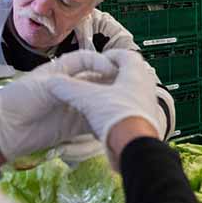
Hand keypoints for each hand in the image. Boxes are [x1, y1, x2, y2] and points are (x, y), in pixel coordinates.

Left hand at [0, 50, 116, 163]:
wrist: (4, 131)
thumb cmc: (19, 100)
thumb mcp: (43, 84)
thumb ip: (69, 82)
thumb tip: (91, 85)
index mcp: (61, 70)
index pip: (86, 60)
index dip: (100, 62)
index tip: (114, 69)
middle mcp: (70, 87)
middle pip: (96, 80)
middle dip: (112, 81)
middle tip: (128, 86)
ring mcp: (73, 106)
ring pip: (98, 101)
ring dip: (110, 102)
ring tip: (126, 104)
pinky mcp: (73, 126)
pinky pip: (94, 121)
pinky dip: (104, 121)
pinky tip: (115, 121)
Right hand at [47, 49, 164, 148]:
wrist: (134, 147)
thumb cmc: (117, 119)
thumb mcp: (87, 99)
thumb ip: (70, 88)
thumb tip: (53, 82)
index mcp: (135, 74)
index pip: (127, 55)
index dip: (112, 55)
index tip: (102, 59)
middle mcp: (146, 87)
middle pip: (131, 74)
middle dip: (114, 74)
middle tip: (101, 77)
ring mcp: (148, 105)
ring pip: (132, 92)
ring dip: (117, 93)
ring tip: (101, 98)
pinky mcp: (147, 121)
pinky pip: (133, 109)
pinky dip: (120, 109)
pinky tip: (108, 117)